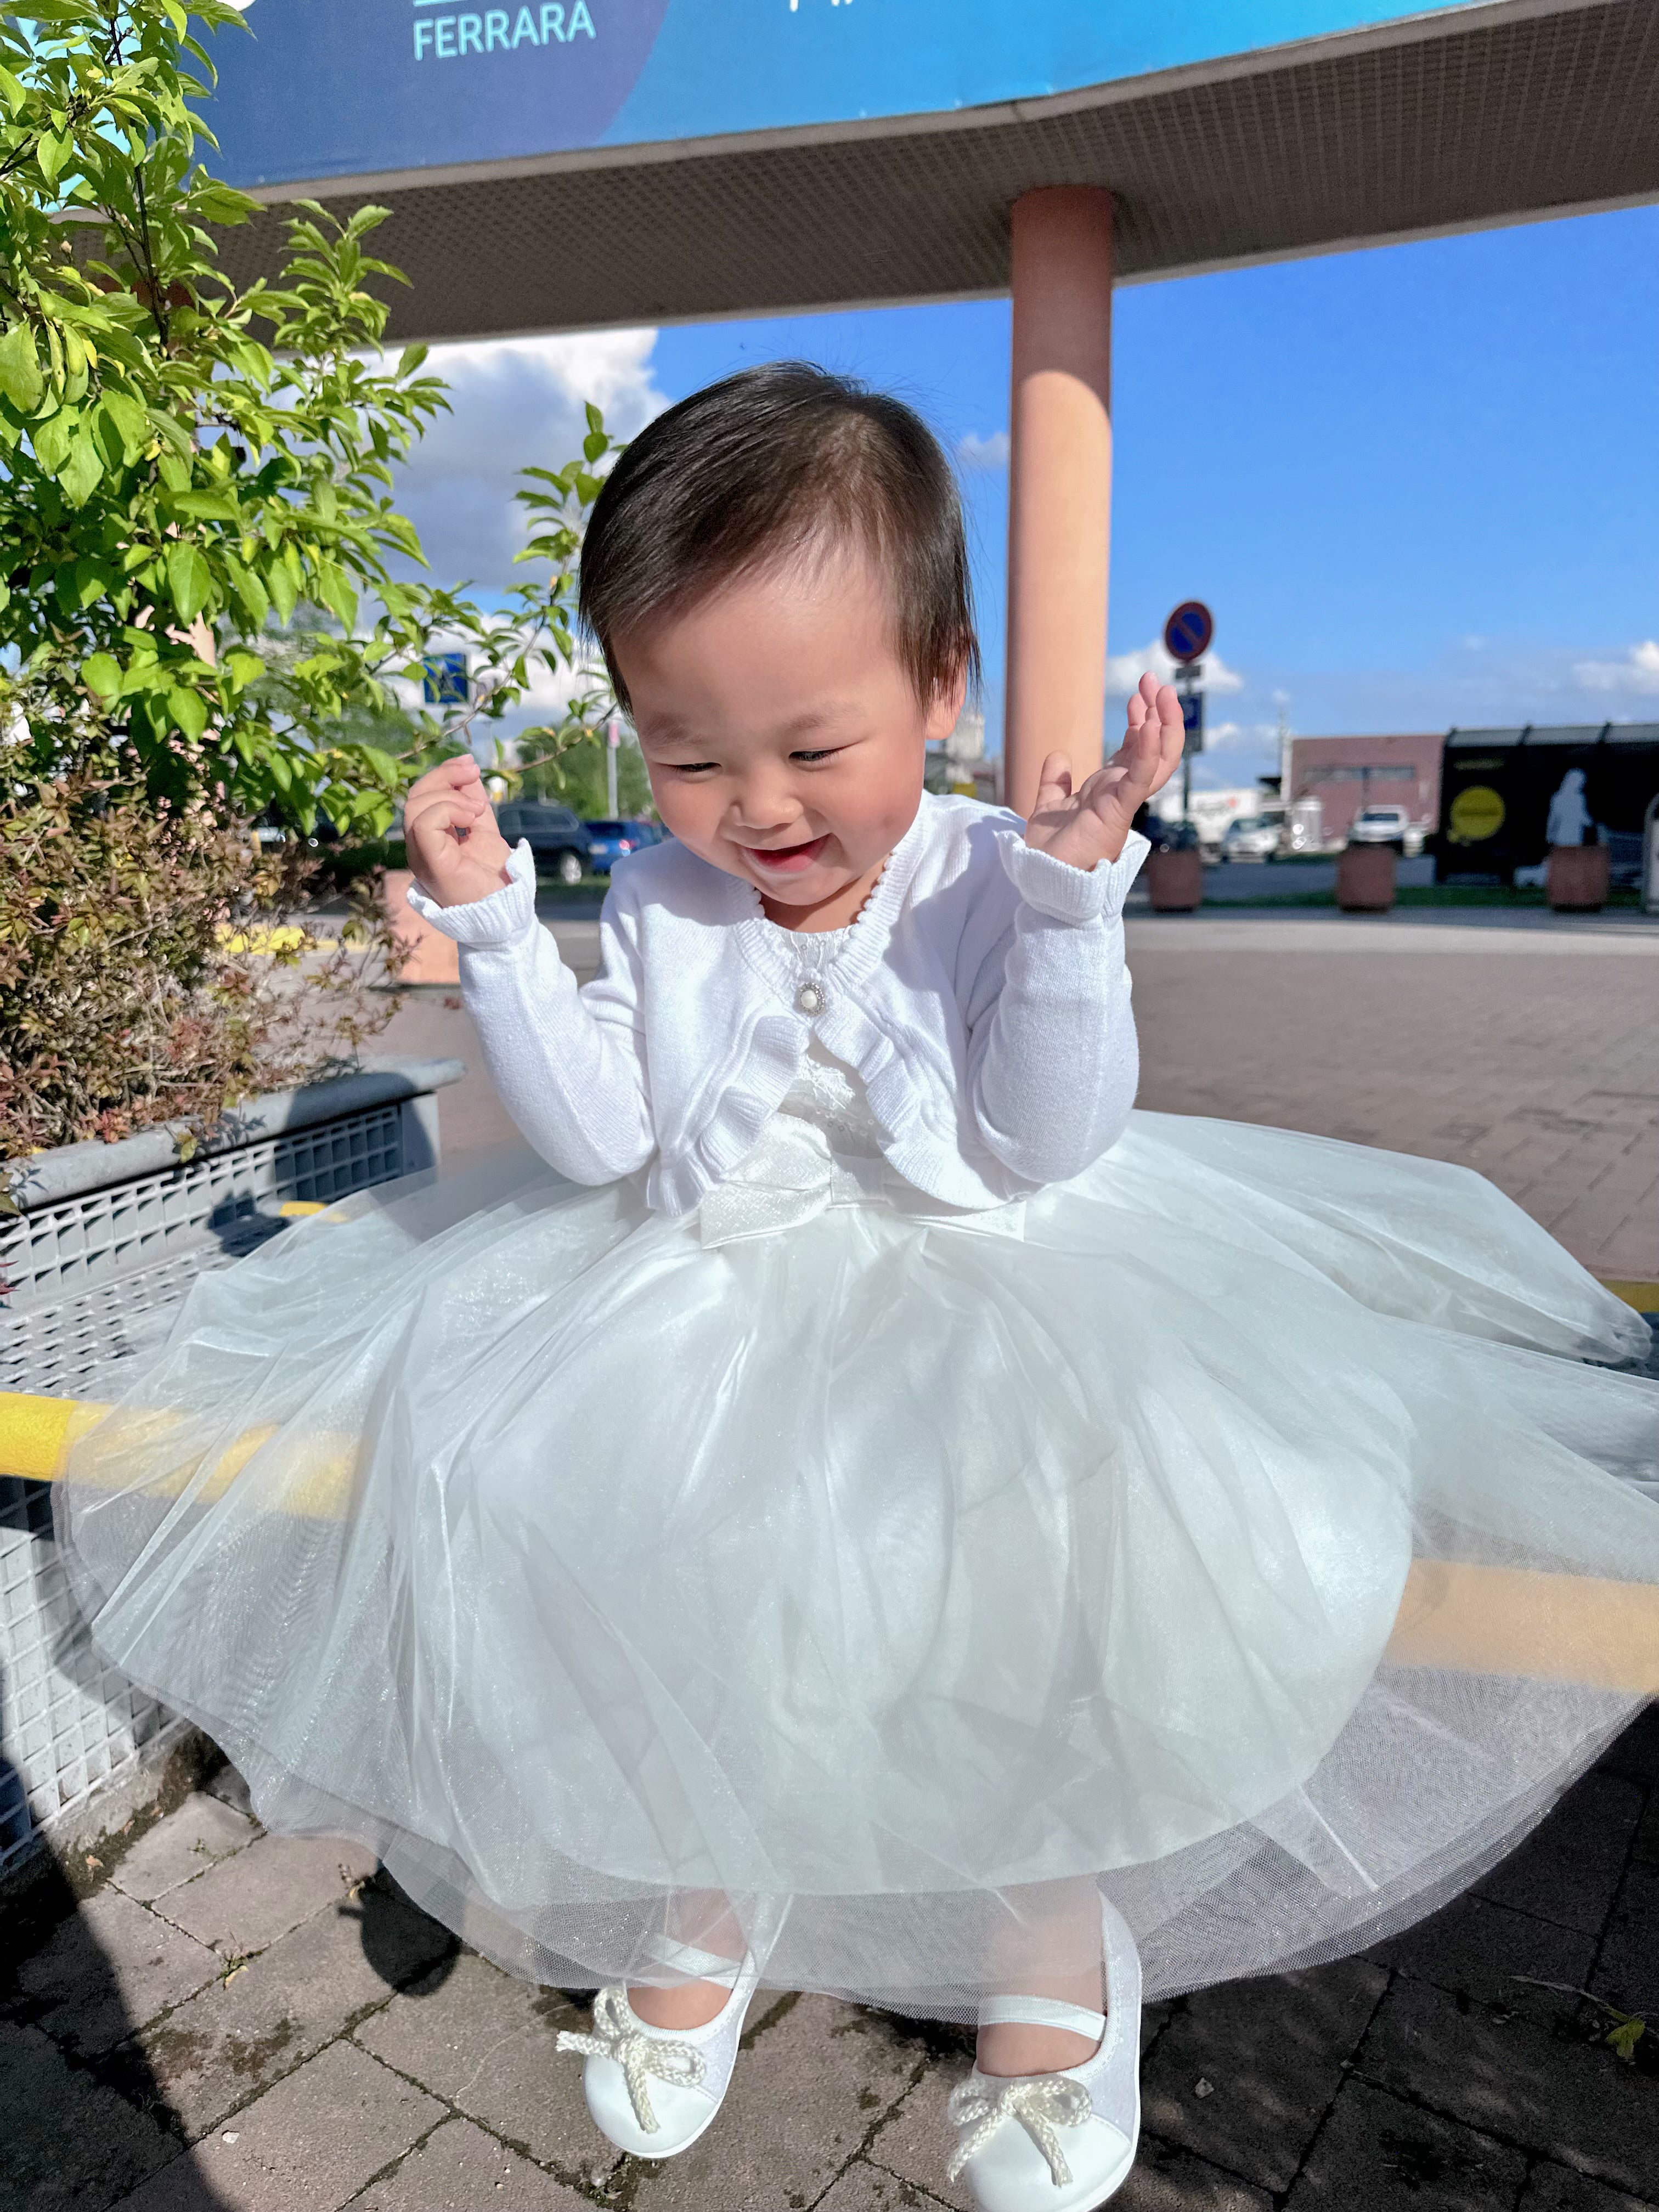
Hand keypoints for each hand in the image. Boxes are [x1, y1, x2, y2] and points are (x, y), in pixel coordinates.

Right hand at [403, 753, 514, 906]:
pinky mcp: (432, 864)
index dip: (442, 774)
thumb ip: (473, 806)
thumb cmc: (495, 881)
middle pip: (415, 796)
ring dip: (450, 795)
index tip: (471, 765)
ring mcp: (422, 857)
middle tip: (473, 772)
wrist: (507, 913)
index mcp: (430, 839)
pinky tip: (472, 817)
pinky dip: (448, 810)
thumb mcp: (485, 832)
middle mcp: (420, 847)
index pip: (421, 797)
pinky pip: (424, 824)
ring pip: (415, 806)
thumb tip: (469, 773)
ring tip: (477, 808)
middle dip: (444, 776)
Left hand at [1023, 673, 1185, 869]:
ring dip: (1163, 724)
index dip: (1141, 720)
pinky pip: (1139, 778)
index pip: (1136, 749)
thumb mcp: (1049, 807)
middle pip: (1156, 748)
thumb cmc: (1049, 852)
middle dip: (1159, 713)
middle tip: (1154, 681)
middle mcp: (1122, 793)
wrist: (1042, 879)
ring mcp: (1123, 801)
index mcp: (1110, 790)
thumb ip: (1055, 782)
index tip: (1137, 694)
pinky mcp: (1117, 812)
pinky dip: (1148, 751)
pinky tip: (1150, 724)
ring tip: (1162, 693)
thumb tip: (1059, 757)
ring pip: (1158, 759)